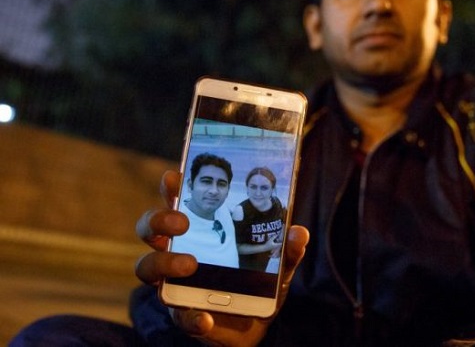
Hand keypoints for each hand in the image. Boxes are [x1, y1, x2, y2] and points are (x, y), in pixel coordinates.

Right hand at [135, 170, 308, 345]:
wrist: (253, 325)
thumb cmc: (255, 283)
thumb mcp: (277, 264)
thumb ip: (287, 249)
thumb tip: (298, 233)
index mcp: (200, 231)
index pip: (178, 202)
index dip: (172, 188)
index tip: (174, 177)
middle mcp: (178, 252)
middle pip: (150, 229)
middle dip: (159, 220)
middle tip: (182, 223)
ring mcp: (174, 283)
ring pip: (147, 267)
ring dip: (164, 262)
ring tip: (189, 264)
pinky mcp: (182, 314)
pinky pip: (179, 316)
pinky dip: (191, 317)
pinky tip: (206, 318)